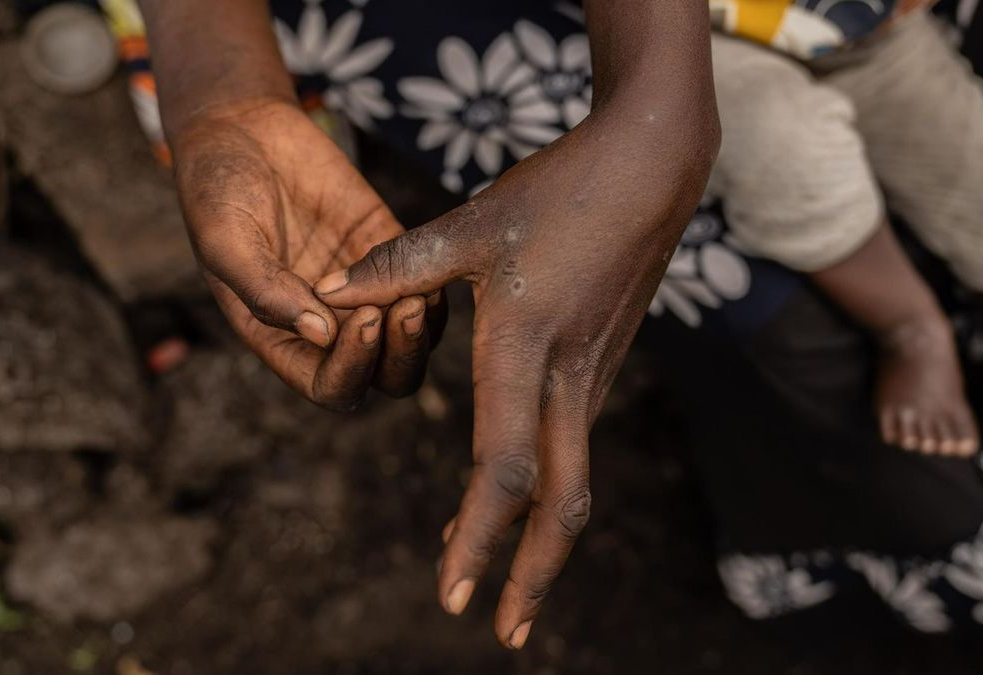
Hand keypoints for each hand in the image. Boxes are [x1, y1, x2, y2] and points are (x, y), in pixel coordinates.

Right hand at [173, 97, 443, 409]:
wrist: (240, 128)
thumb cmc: (216, 189)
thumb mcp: (227, 241)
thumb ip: (267, 292)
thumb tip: (320, 336)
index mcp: (281, 338)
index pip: (329, 386)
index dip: (352, 369)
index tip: (362, 320)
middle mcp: (326, 324)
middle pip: (382, 373)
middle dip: (400, 354)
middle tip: (405, 308)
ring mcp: (361, 289)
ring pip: (411, 335)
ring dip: (423, 324)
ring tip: (422, 289)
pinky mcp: (386, 248)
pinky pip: (425, 281)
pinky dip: (435, 281)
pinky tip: (434, 260)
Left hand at [314, 109, 715, 646]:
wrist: (652, 168)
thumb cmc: (560, 188)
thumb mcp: (474, 222)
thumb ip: (400, 267)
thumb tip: (330, 296)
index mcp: (525, 344)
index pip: (502, 467)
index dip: (477, 537)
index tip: (453, 596)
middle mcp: (565, 375)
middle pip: (561, 503)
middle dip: (532, 576)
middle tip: (503, 634)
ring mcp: (591, 373)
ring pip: (570, 478)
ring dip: (532, 536)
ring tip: (487, 575)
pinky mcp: (598, 363)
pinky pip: (570, 441)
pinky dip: (541, 484)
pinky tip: (508, 489)